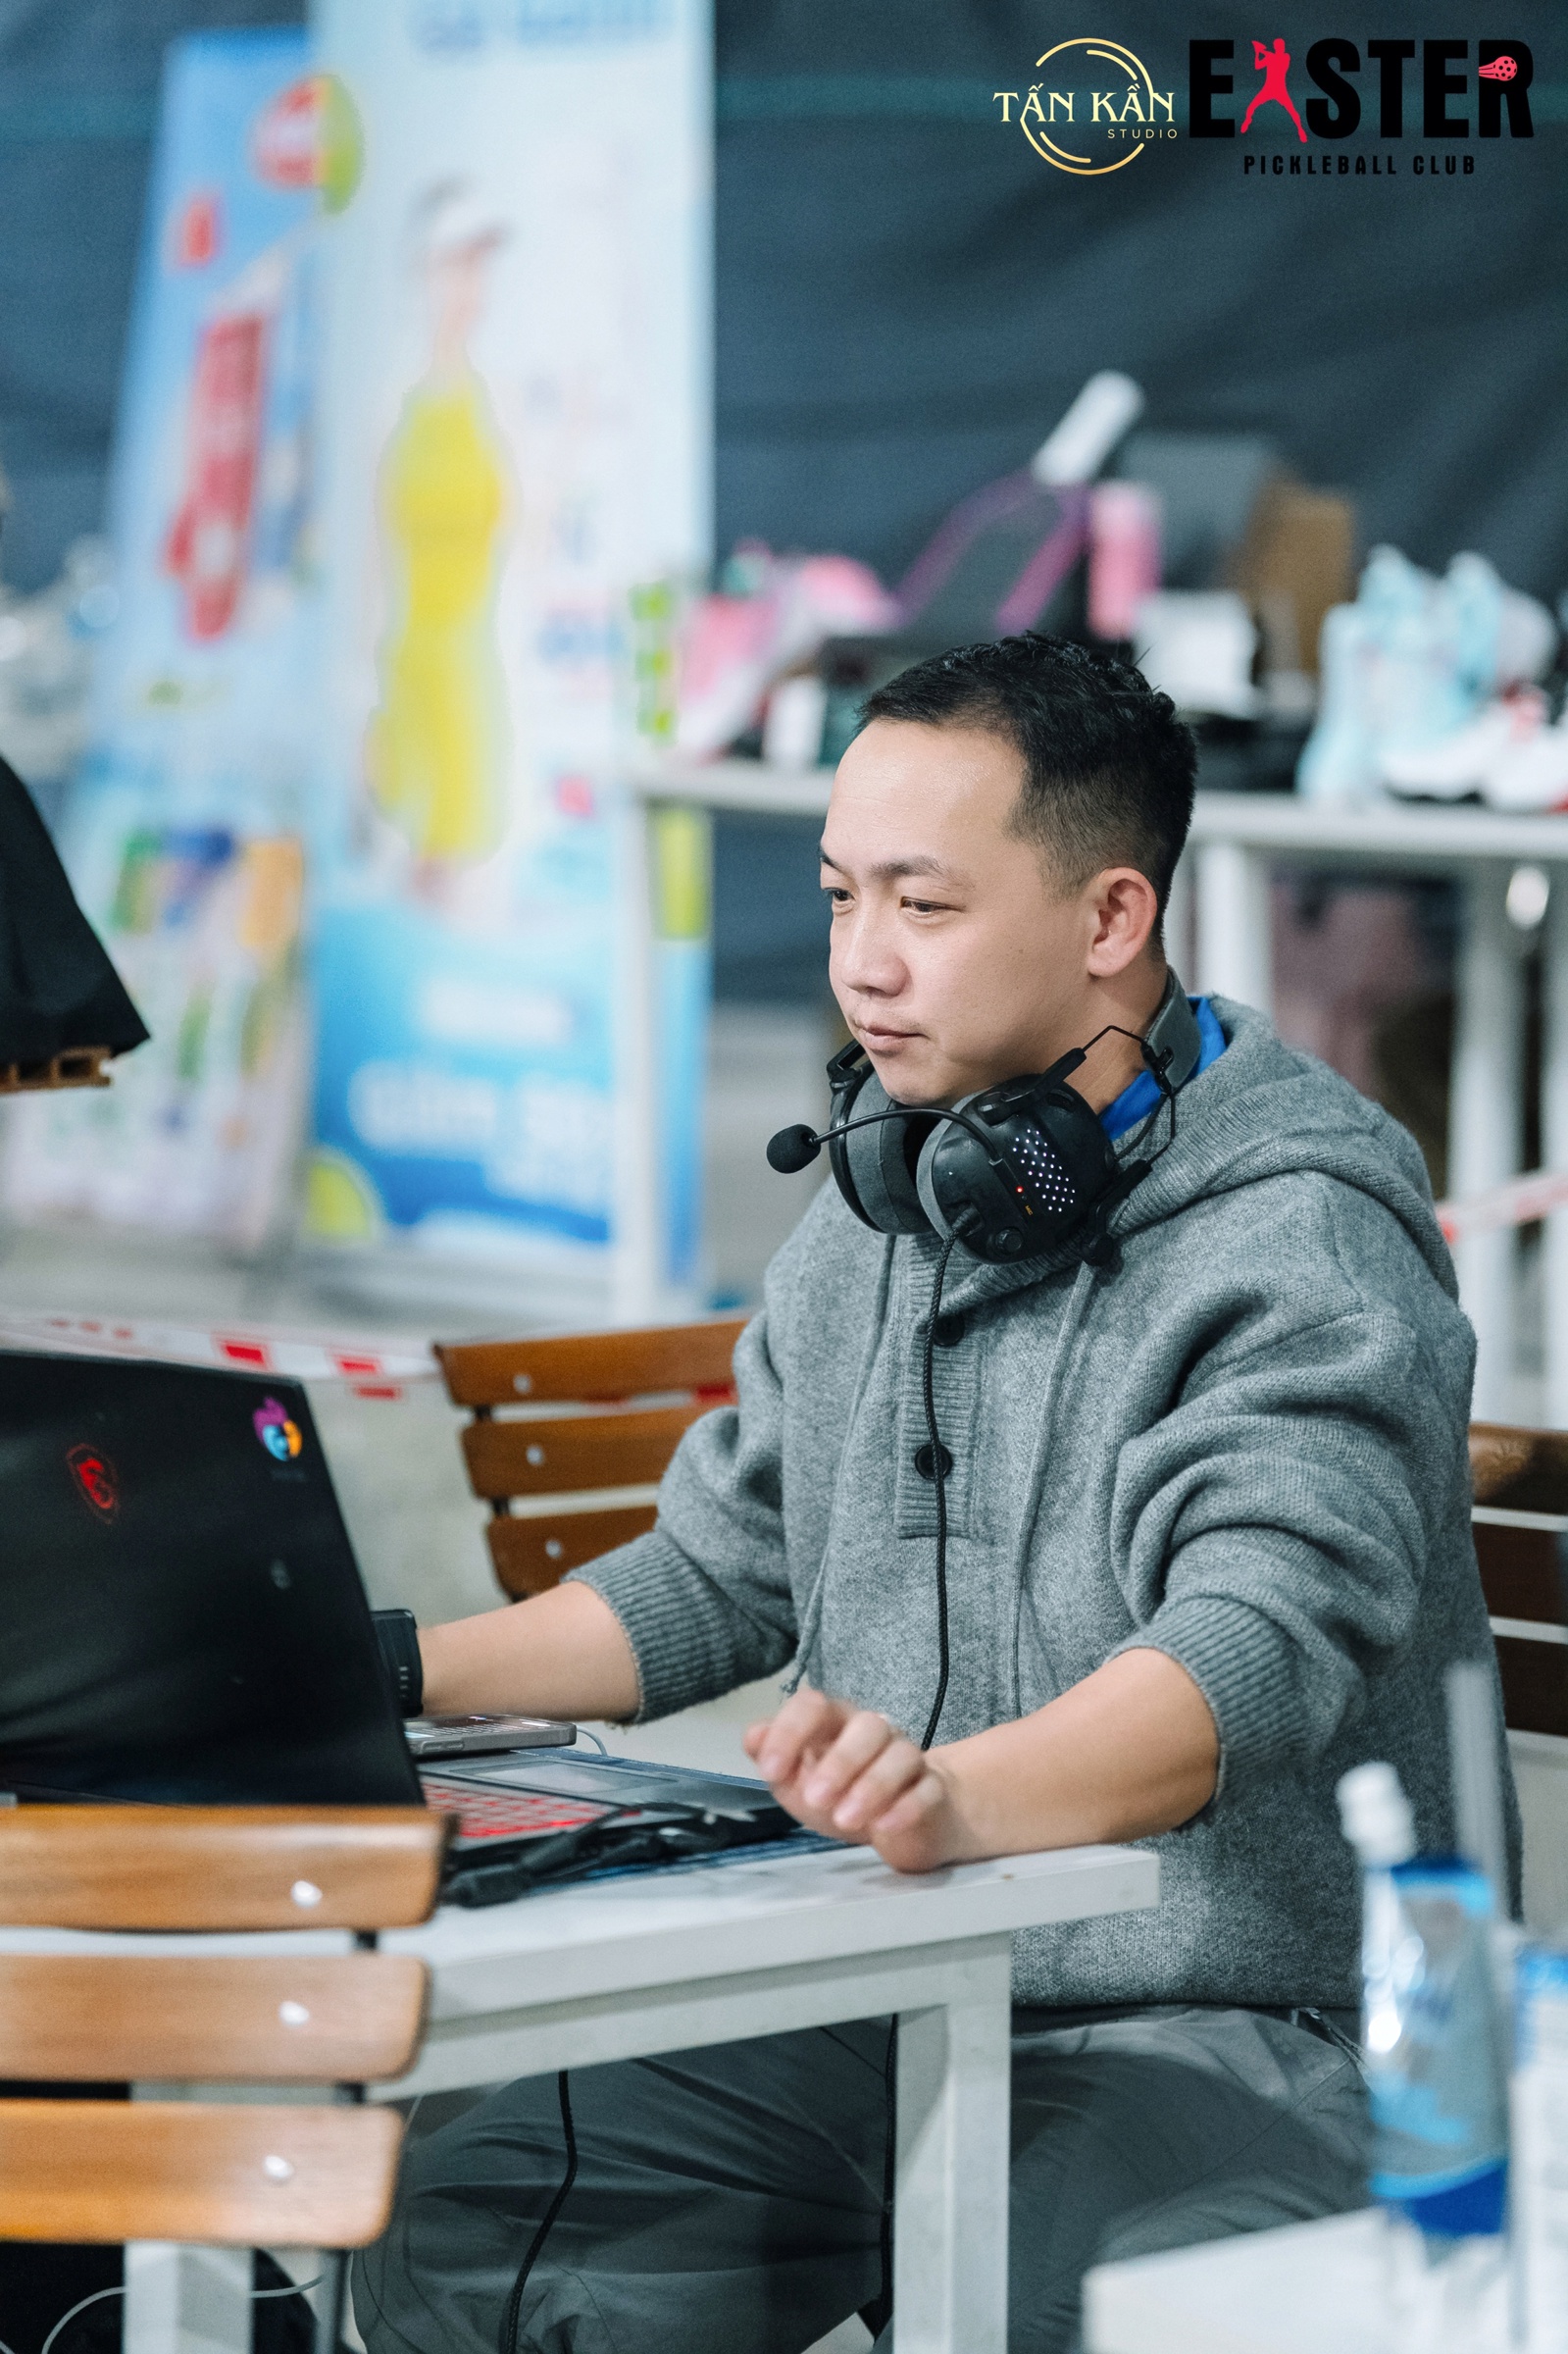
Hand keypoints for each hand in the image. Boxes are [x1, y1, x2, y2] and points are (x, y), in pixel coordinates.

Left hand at [744, 1688, 967, 1873]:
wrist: (900, 1821)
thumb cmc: (839, 1793)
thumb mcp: (795, 1780)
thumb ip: (772, 1757)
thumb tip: (754, 1737)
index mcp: (834, 1723)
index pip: (813, 1705)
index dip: (789, 1732)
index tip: (769, 1771)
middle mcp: (873, 1732)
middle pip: (866, 1727)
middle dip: (839, 1763)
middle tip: (815, 1800)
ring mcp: (907, 1757)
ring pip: (900, 1755)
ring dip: (872, 1786)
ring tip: (846, 1821)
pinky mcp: (932, 1789)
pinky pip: (927, 1789)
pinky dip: (906, 1807)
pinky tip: (883, 1826)